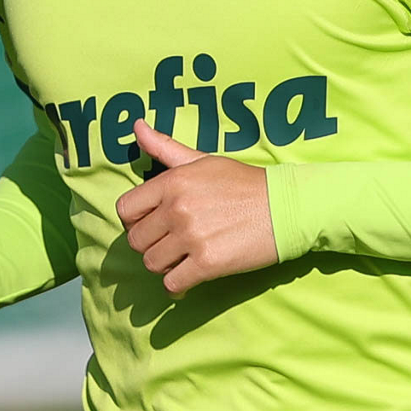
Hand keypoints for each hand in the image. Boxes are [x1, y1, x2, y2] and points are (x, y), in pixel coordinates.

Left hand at [117, 118, 277, 294]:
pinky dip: (179, 285)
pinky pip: (173, 285)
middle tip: (171, 243)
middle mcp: (178, 208)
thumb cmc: (243, 183)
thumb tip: (137, 125)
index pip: (125, 209)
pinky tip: (191, 275)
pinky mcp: (208, 263)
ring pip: (151, 264)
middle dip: (150, 244)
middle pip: (136, 240)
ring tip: (182, 258)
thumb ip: (165, 147)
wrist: (285, 207)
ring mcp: (191, 237)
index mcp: (173, 181)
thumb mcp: (202, 160)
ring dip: (164, 265)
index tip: (151, 224)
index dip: (134, 220)